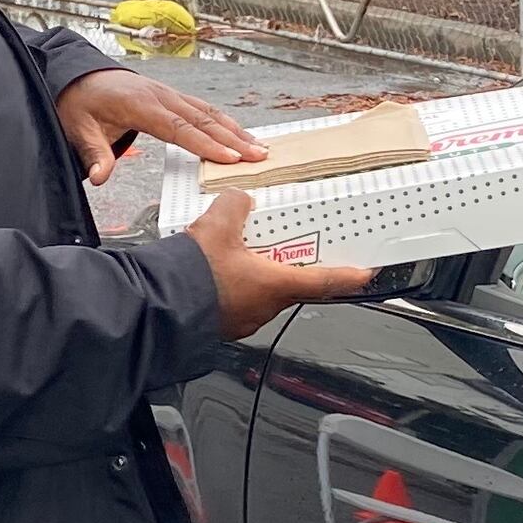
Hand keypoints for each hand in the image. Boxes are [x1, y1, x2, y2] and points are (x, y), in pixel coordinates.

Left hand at [57, 66, 259, 181]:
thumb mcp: (80, 129)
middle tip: (259, 155)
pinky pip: (202, 108)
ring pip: (208, 112)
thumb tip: (100, 177)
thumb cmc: (80, 104)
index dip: (206, 144)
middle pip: (203, 119)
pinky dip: (224, 121)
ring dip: (234, 129)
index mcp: (141, 105)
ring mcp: (168, 94)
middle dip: (233, 139)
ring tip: (259, 146)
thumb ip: (94, 154)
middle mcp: (161, 96)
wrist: (77, 77)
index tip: (230, 158)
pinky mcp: (171, 96)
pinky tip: (238, 132)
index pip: (179, 128)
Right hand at [185, 192, 376, 338]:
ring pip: (264, 293)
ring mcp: (244, 319)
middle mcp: (266, 308)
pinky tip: (218, 270)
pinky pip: (239, 301)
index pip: (325, 282)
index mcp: (276, 286)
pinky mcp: (222, 323)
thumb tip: (241, 199)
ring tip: (245, 253)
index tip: (365, 273)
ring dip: (261, 275)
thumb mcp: (218, 225)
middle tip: (297, 249)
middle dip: (295, 267)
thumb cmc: (192, 276)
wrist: (156, 307)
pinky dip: (237, 286)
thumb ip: (236, 205)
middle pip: (293, 285)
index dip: (349, 276)